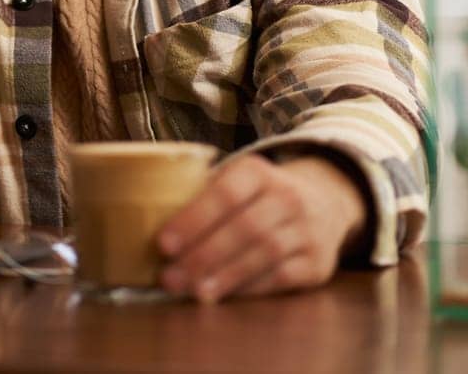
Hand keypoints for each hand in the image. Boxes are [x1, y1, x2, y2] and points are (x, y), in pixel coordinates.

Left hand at [156, 152, 366, 302]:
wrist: (326, 202)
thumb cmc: (259, 197)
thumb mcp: (237, 182)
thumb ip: (202, 196)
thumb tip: (142, 221)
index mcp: (259, 171)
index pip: (226, 192)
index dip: (194, 218)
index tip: (163, 244)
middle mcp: (288, 196)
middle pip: (245, 227)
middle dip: (204, 255)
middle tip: (170, 278)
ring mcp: (308, 230)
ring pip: (265, 254)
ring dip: (225, 276)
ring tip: (194, 292)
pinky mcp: (318, 263)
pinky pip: (282, 277)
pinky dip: (250, 289)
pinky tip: (226, 296)